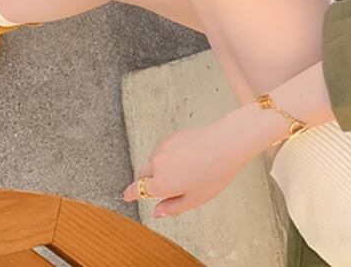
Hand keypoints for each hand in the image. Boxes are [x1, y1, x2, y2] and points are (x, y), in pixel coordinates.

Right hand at [122, 116, 252, 217]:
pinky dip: (169, 156)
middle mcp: (156, 165)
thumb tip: (156, 212)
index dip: (130, 194)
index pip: (137, 189)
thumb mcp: (194, 200)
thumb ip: (171, 207)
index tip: (126, 195)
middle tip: (167, 187)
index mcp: (160, 184)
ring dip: (160, 168)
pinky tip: (187, 160)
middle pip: (143, 175)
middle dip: (149, 182)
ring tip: (185, 172)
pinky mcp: (169, 137)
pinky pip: (163, 150)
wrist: (224, 145)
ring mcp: (162, 149)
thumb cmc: (212, 174)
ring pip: (154, 161)